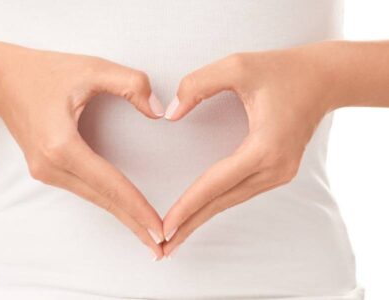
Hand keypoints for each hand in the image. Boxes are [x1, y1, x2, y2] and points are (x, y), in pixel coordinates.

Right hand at [0, 42, 165, 259]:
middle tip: (162, 247)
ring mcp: (45, 171)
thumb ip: (130, 84)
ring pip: (94, 198)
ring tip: (147, 234)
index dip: (137, 207)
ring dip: (122, 215)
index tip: (159, 229)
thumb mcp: (92, 67)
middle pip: (103, 200)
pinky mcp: (46, 170)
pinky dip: (106, 201)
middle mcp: (51, 166)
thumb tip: (158, 113)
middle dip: (134, 224)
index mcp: (61, 145)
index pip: (110, 184)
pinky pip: (84, 190)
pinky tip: (123, 210)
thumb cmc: (44, 72)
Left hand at [162, 42, 334, 255]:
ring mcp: (278, 173)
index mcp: (265, 147)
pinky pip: (240, 192)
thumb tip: (171, 114)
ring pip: (231, 201)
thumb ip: (198, 85)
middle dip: (190, 224)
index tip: (165, 226)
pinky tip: (200, 213)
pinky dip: (216, 204)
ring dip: (202, 217)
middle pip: (222, 202)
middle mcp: (274, 168)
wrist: (323, 79)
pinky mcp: (277, 171)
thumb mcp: (237, 66)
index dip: (188, 205)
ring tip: (176, 236)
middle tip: (162, 247)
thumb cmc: (282, 70)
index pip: (217, 183)